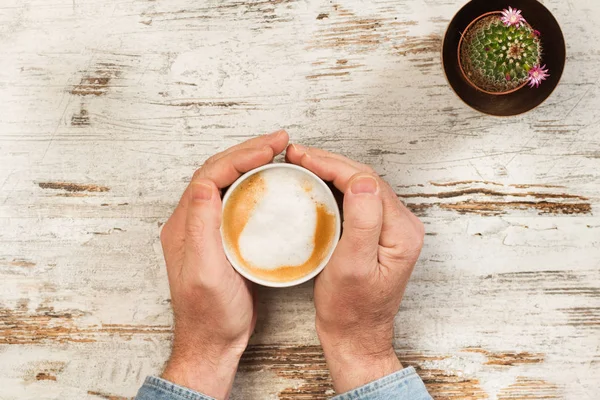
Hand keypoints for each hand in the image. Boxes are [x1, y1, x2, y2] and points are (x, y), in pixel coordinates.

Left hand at [160, 130, 288, 398]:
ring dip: (252, 164)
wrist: (213, 343)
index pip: (211, 175)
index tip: (269, 149)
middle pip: (219, 173)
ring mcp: (208, 230)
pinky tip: (272, 182)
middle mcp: (193, 222)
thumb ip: (201, 227)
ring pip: (229, 183)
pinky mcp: (224, 239)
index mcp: (185, 225)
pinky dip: (255, 185)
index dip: (240, 156)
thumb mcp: (205, 272)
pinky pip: (238, 201)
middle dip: (248, 151)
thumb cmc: (210, 315)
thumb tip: (206, 183)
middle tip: (279, 141)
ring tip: (278, 152)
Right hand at [286, 144, 424, 393]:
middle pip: (364, 179)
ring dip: (331, 172)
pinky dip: (334, 189)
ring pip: (360, 187)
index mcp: (401, 231)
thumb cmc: (350, 310)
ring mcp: (390, 230)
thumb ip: (362, 221)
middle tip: (296, 154)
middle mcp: (401, 226)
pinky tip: (315, 185)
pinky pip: (356, 202)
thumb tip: (361, 180)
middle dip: (329, 162)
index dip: (332, 164)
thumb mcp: (352, 266)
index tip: (302, 156)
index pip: (366, 181)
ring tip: (302, 163)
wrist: (354, 337)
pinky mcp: (376, 236)